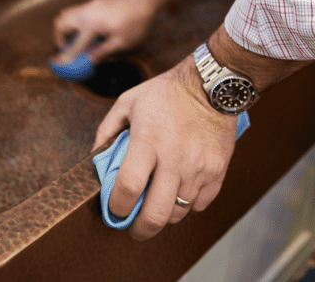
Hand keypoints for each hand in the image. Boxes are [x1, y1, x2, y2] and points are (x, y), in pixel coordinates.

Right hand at [53, 0, 157, 61]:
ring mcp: (89, 5)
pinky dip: (73, 22)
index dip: (68, 56)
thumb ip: (103, 52)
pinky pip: (75, 12)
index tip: (62, 64)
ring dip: (65, 28)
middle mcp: (86, 13)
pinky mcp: (94, 3)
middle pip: (60, 23)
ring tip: (74, 40)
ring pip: (66, 14)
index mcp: (91, 24)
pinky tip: (85, 31)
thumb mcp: (121, 42)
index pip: (75, 44)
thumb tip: (90, 60)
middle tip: (67, 49)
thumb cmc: (135, 22)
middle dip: (59, 38)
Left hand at [92, 56, 237, 239]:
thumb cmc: (165, 92)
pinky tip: (179, 191)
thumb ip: (108, 131)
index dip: (117, 207)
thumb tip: (96, 159)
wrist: (210, 85)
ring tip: (158, 204)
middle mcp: (174, 159)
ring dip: (164, 215)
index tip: (114, 210)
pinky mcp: (217, 171)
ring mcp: (198, 168)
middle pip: (155, 214)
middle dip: (140, 229)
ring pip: (178, 213)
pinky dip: (188, 205)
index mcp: (148, 141)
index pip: (128, 188)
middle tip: (134, 227)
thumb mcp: (128, 102)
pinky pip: (200, 205)